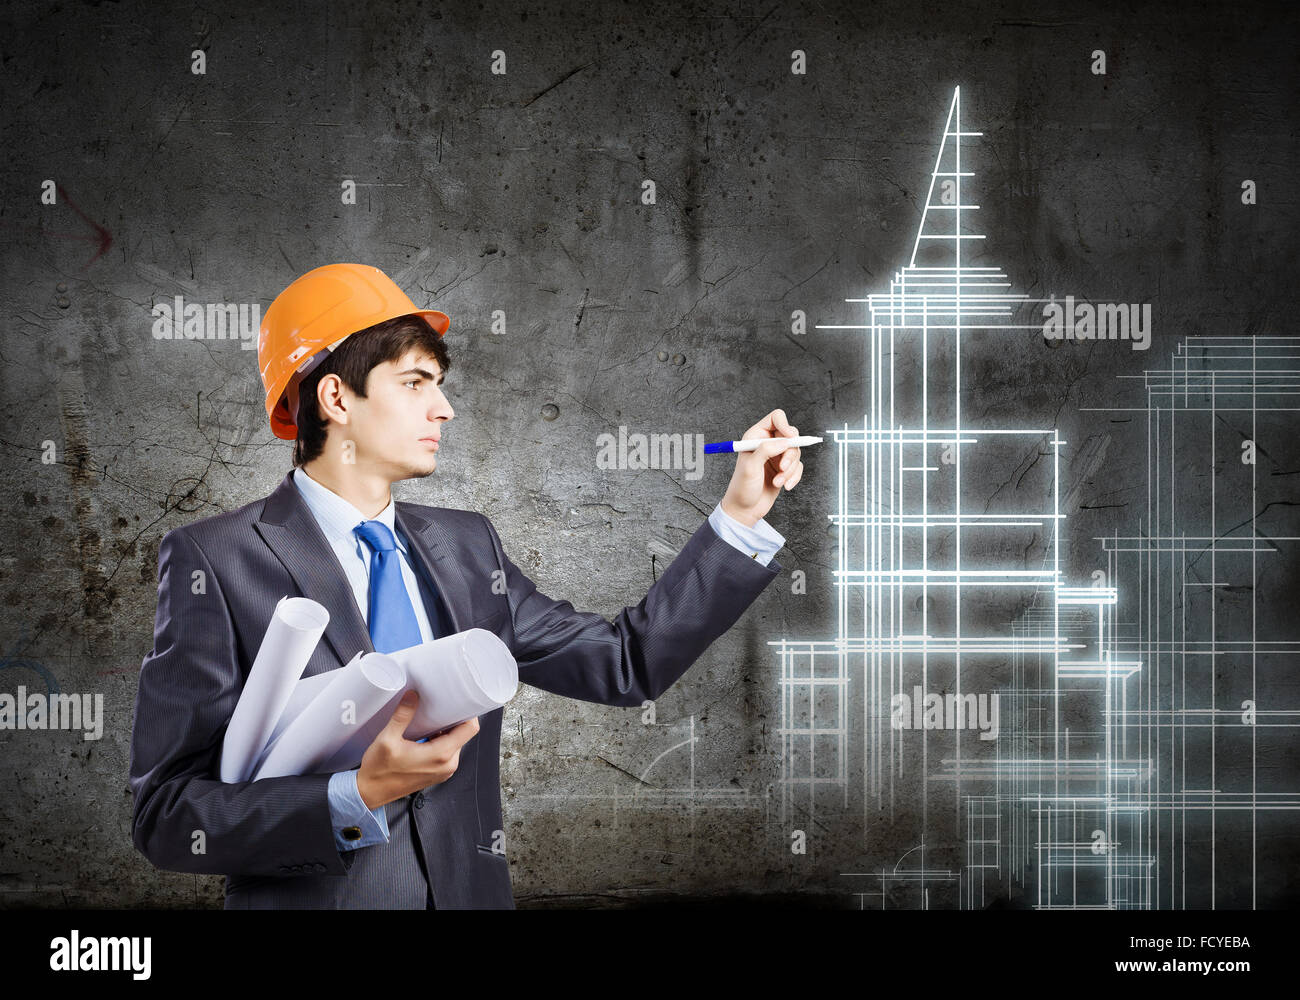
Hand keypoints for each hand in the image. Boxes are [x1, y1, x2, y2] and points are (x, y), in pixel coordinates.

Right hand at [355, 691, 479, 809]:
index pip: (470, 729)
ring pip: (456, 742)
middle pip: (463, 734)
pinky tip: (426, 734)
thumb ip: (403, 715)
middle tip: (439, 706)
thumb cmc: (378, 771)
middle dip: (453, 719)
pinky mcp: (438, 773)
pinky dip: (441, 740)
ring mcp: (444, 771)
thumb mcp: (388, 738)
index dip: (467, 712)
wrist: (370, 792)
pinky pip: (448, 752)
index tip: (458, 701)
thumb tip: (413, 696)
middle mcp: (447, 765)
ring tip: (430, 719)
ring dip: (446, 730)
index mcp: (440, 755)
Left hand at [719, 408, 803, 527]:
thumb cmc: (742, 487)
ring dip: (790, 470)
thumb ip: (766, 450)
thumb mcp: (751, 467)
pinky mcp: (784, 469)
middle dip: (790, 454)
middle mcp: (767, 443)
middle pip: (791, 435)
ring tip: (778, 482)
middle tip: (782, 468)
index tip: (790, 438)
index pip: (776, 418)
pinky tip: (785, 486)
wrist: (745, 509)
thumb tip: (785, 441)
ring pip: (796, 453)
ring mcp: (777, 456)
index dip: (786, 425)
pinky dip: (794, 477)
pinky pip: (799, 467)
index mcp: (755, 436)